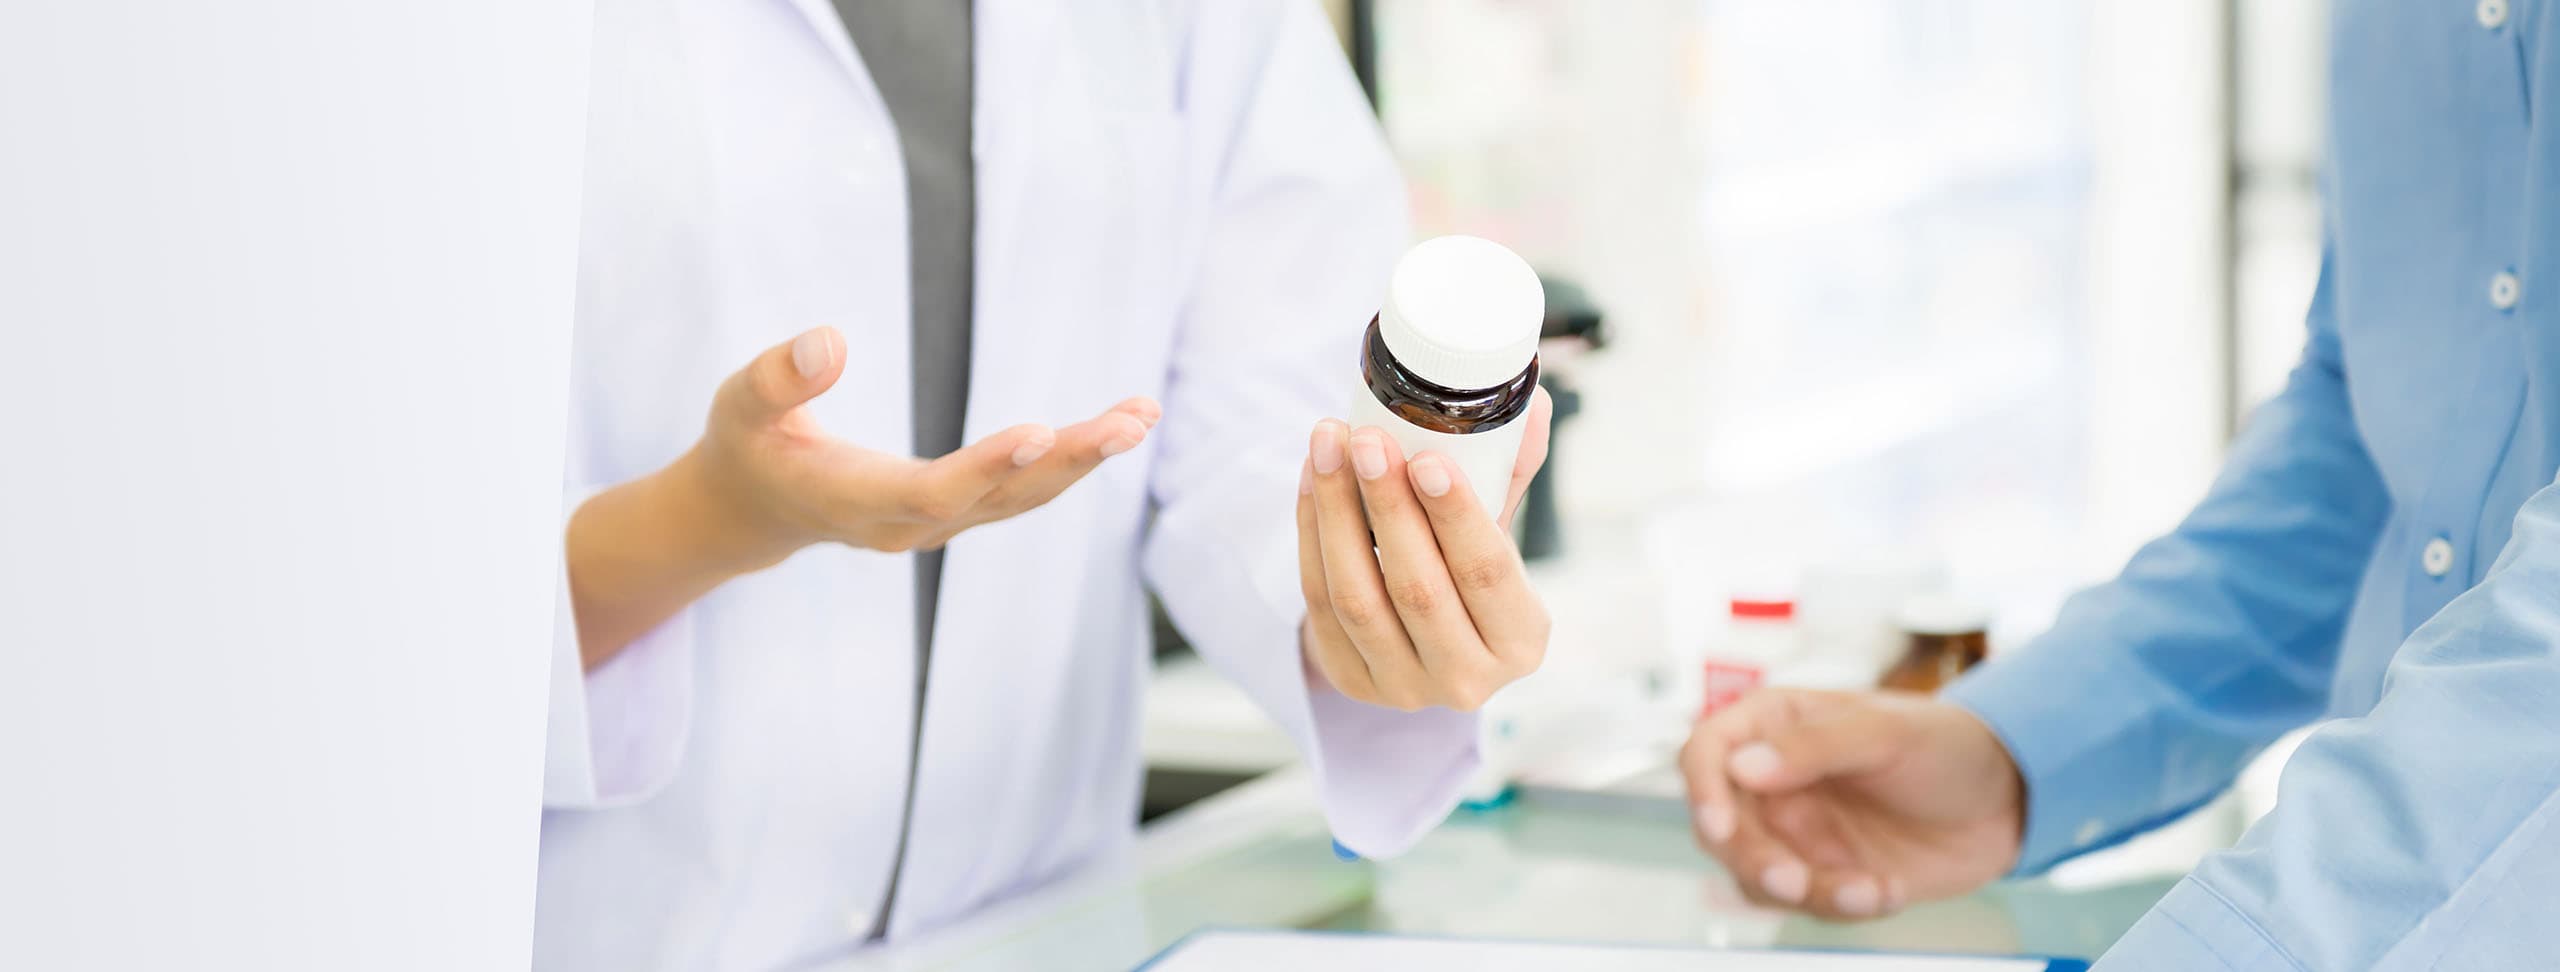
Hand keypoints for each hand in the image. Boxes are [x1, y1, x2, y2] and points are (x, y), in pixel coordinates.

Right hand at [688, 326, 1158, 561]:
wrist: (756, 507)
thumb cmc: (748, 443)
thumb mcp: (740, 403)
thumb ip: (780, 377)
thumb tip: (829, 340)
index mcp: (853, 501)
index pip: (930, 492)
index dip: (987, 466)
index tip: (1042, 429)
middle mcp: (907, 524)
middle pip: (1000, 499)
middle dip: (1067, 462)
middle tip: (1128, 423)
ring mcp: (938, 524)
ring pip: (1024, 497)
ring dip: (1086, 459)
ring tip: (1142, 415)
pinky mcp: (960, 510)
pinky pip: (1026, 488)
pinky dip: (1073, 457)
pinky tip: (1122, 423)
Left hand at [1295, 389, 1553, 711]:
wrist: (1417, 640)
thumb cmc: (1464, 572)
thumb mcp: (1496, 532)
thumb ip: (1508, 474)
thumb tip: (1529, 401)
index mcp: (1520, 640)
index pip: (1488, 573)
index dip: (1457, 516)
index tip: (1428, 459)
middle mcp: (1467, 679)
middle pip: (1418, 588)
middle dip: (1387, 506)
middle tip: (1366, 440)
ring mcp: (1404, 688)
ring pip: (1358, 597)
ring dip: (1336, 513)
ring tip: (1329, 446)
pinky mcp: (1350, 682)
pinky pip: (1320, 603)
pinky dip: (1311, 535)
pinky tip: (1311, 480)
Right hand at [1680, 688, 2024, 919]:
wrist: (2008, 802)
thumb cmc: (1947, 745)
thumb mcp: (1887, 733)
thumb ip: (1814, 747)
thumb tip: (1741, 766)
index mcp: (1775, 725)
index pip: (1707, 751)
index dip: (1701, 788)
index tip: (1720, 825)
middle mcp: (1774, 780)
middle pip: (1721, 826)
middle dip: (1753, 859)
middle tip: (1794, 879)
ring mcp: (1796, 832)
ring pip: (1755, 875)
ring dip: (1804, 893)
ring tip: (1868, 891)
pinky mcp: (1824, 874)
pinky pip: (1806, 904)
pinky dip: (1842, 907)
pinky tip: (1887, 891)